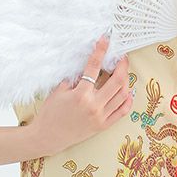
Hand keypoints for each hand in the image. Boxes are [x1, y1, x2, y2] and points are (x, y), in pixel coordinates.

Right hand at [29, 33, 133, 156]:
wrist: (48, 137)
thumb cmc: (50, 113)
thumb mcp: (58, 91)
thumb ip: (74, 78)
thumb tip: (88, 66)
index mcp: (80, 94)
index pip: (94, 67)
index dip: (100, 51)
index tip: (105, 40)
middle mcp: (94, 105)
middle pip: (116, 80)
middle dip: (122, 65)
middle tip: (122, 57)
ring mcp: (100, 116)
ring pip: (122, 95)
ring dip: (126, 80)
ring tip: (124, 72)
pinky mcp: (103, 125)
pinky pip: (122, 112)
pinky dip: (127, 100)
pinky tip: (128, 91)